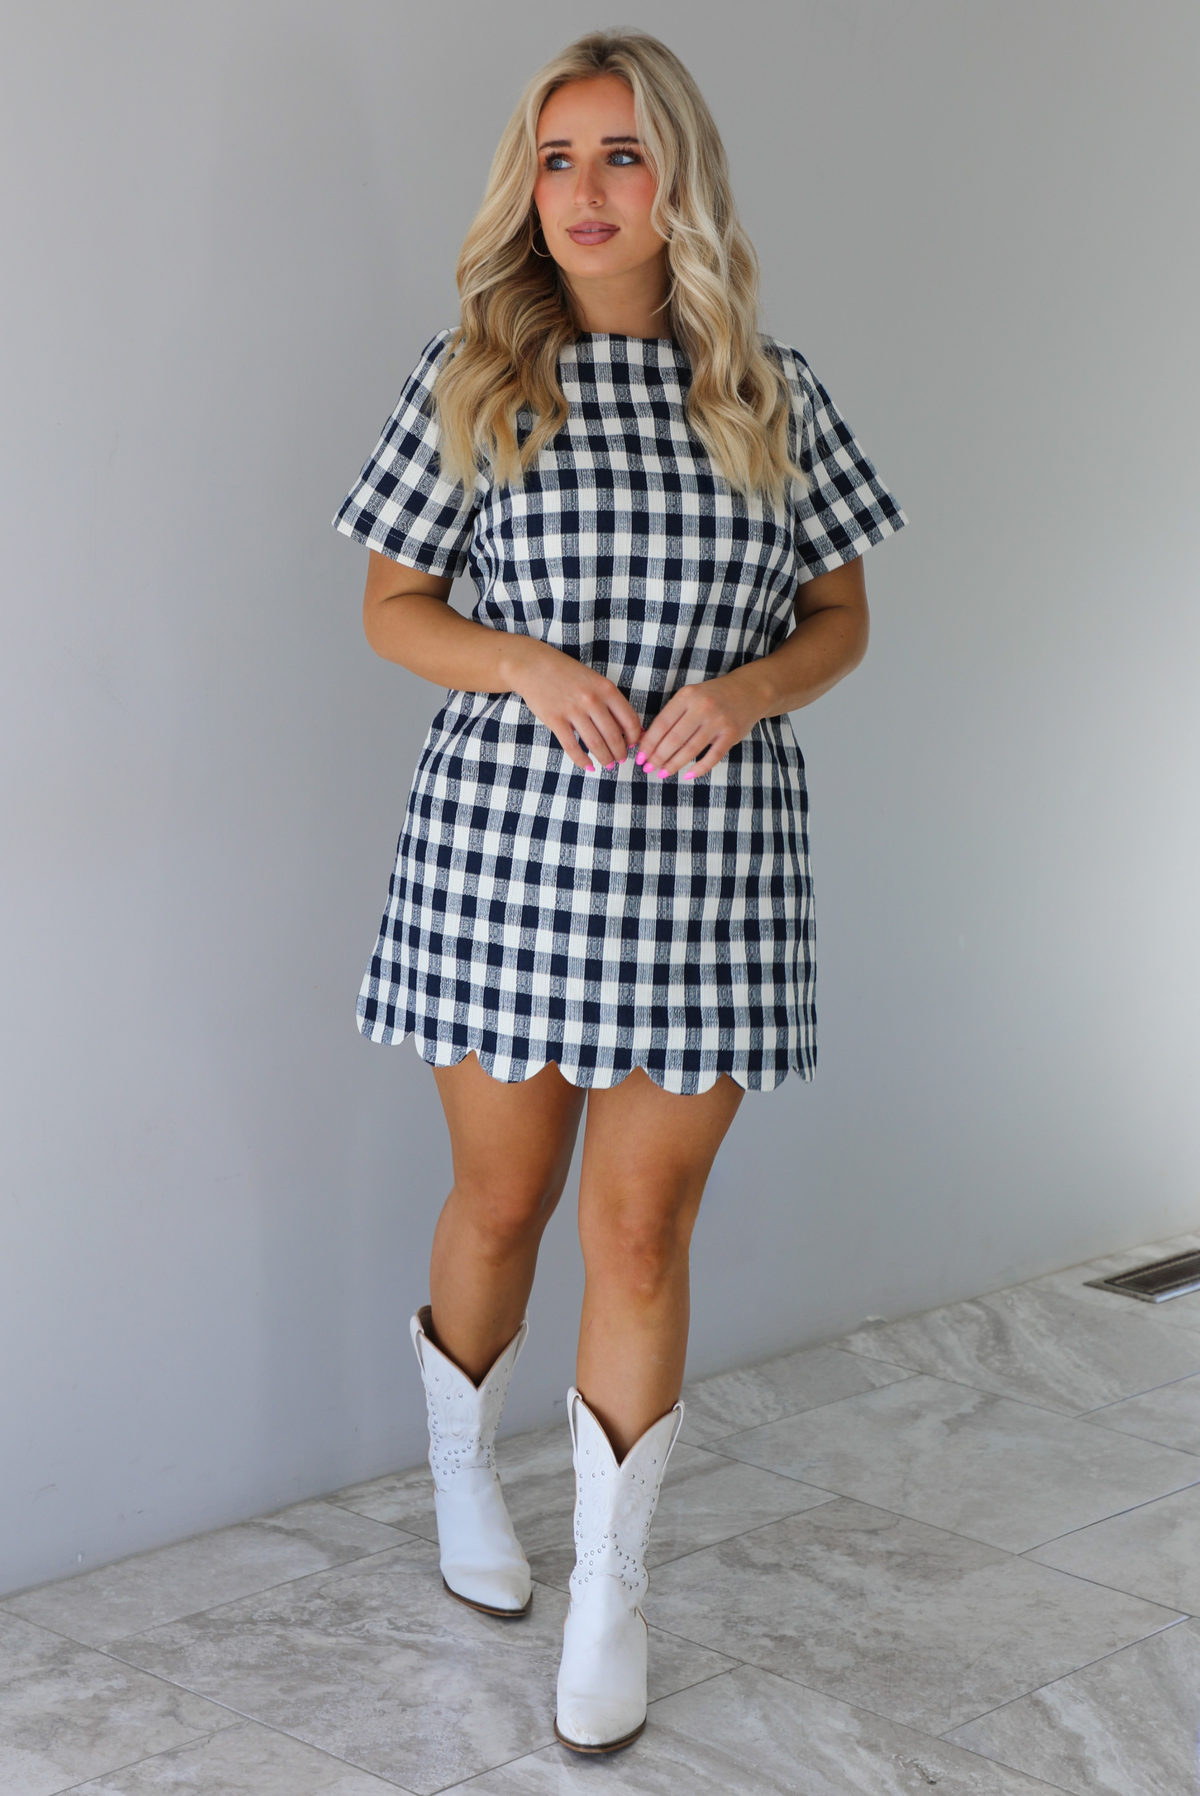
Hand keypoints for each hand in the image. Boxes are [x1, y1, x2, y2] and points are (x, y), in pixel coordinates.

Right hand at [502, 638, 643, 772]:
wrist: (533, 665)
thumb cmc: (566, 673)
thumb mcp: (594, 680)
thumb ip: (609, 701)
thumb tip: (626, 727)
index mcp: (606, 689)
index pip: (629, 719)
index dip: (635, 737)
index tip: (633, 744)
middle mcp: (592, 700)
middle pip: (614, 736)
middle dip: (620, 752)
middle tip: (620, 759)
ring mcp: (573, 710)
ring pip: (596, 744)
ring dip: (605, 758)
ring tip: (608, 765)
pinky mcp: (555, 720)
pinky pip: (572, 747)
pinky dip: (582, 760)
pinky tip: (588, 766)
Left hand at [634, 669, 768, 780]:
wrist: (750, 690)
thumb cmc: (713, 696)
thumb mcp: (691, 696)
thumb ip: (673, 715)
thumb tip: (647, 739)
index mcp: (687, 696)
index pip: (662, 724)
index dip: (649, 743)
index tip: (640, 757)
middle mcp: (702, 707)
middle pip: (674, 739)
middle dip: (658, 757)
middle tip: (648, 769)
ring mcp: (718, 721)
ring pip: (690, 749)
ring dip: (674, 764)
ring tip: (663, 773)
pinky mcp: (731, 734)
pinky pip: (712, 757)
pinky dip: (699, 768)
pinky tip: (687, 775)